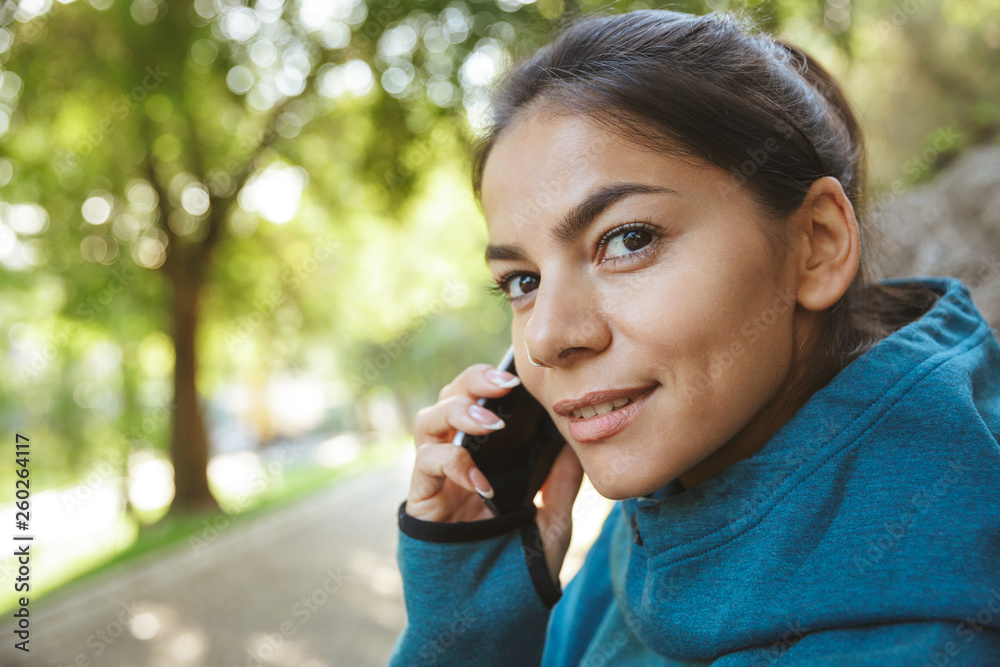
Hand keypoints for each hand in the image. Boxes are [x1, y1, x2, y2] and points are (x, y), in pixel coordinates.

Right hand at [405, 362, 585, 585]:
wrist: (488, 621)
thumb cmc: (518, 572)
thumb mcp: (551, 522)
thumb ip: (560, 482)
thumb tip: (577, 440)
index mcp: (486, 459)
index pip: (483, 403)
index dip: (496, 382)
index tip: (524, 376)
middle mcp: (457, 461)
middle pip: (449, 398)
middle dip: (473, 382)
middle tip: (506, 386)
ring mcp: (436, 479)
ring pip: (428, 420)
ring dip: (459, 411)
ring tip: (493, 423)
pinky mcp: (421, 500)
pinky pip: (425, 463)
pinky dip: (454, 462)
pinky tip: (482, 482)